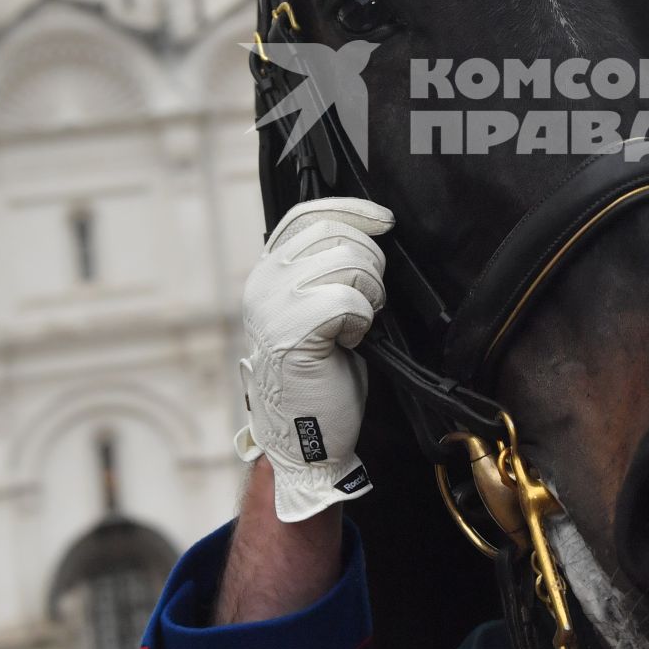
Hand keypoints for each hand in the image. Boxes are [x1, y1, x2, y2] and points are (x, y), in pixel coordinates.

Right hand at [235, 197, 393, 521]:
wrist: (307, 438)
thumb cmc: (321, 376)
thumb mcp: (319, 308)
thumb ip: (329, 268)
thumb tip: (369, 229)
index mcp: (269, 272)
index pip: (307, 214)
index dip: (351, 209)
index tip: (384, 220)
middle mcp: (264, 283)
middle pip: (336, 233)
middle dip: (371, 261)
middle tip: (370, 300)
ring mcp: (272, 307)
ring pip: (347, 262)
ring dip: (370, 292)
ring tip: (359, 323)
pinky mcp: (291, 333)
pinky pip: (348, 300)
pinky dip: (362, 320)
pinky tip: (350, 341)